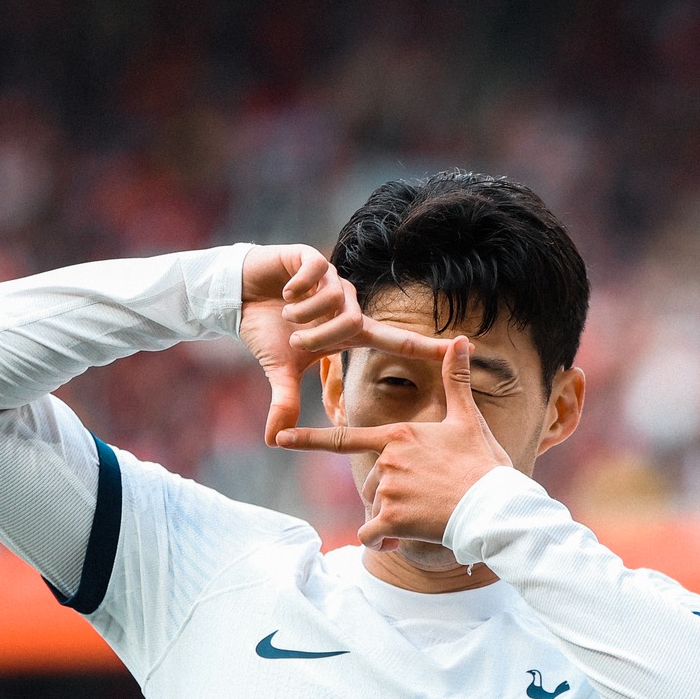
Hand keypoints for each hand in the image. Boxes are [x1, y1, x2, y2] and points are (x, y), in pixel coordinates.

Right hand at [239, 244, 452, 444]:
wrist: (237, 296)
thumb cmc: (267, 331)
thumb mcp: (280, 369)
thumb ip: (285, 401)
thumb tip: (273, 440)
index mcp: (351, 329)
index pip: (399, 339)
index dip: (428, 346)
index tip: (462, 347)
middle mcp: (348, 302)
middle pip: (352, 323)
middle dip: (318, 337)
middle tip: (295, 340)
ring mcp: (332, 279)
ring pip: (334, 300)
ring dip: (303, 314)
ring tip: (286, 313)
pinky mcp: (312, 258)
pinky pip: (316, 273)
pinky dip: (296, 289)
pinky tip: (284, 292)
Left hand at [274, 337, 510, 547]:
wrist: (496, 506)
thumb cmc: (483, 464)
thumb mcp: (468, 420)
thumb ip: (456, 381)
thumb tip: (461, 339)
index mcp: (398, 435)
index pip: (343, 438)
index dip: (308, 439)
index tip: (280, 438)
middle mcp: (387, 460)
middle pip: (368, 484)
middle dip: (388, 497)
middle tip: (426, 500)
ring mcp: (388, 488)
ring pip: (373, 509)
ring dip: (391, 519)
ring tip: (426, 517)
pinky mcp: (392, 517)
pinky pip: (371, 534)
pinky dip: (383, 541)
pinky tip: (402, 540)